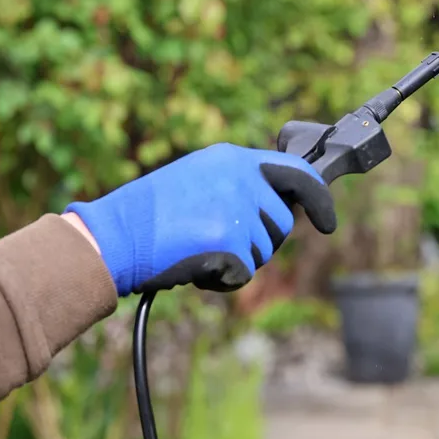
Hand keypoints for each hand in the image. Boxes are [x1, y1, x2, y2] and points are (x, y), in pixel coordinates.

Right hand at [64, 143, 335, 295]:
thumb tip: (279, 205)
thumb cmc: (147, 215)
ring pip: (263, 251)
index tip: (328, 222)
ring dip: (237, 260)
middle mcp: (240, 178)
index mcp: (232, 159)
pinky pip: (243, 274)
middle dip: (259, 241)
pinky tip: (194, 267)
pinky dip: (222, 280)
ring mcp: (236, 209)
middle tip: (217, 241)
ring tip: (197, 248)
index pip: (297, 172)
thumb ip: (237, 184)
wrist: (111, 239)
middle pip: (281, 222)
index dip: (319, 199)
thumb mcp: (196, 179)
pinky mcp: (229, 241)